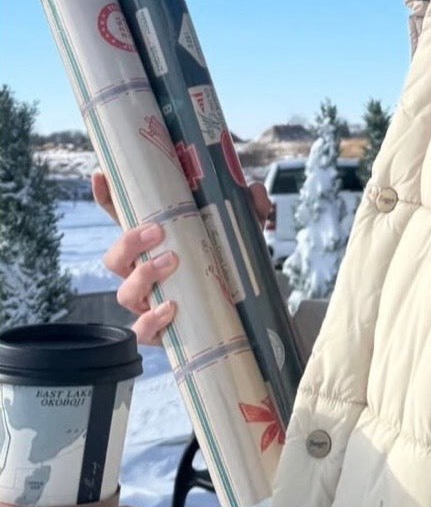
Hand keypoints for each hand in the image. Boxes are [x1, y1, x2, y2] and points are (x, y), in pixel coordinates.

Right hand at [92, 171, 271, 345]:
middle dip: (128, 242)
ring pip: (125, 292)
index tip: (101, 175)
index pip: (123, 220)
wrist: (247, 312)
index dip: (107, 198)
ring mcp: (148, 302)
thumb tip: (254, 190)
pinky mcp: (159, 331)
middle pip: (115, 257)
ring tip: (171, 262)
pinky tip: (171, 308)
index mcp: (157, 243)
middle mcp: (145, 272)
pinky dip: (151, 320)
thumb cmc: (230, 264)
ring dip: (143, 275)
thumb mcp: (242, 233)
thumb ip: (249, 209)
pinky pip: (141, 331)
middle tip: (157, 231)